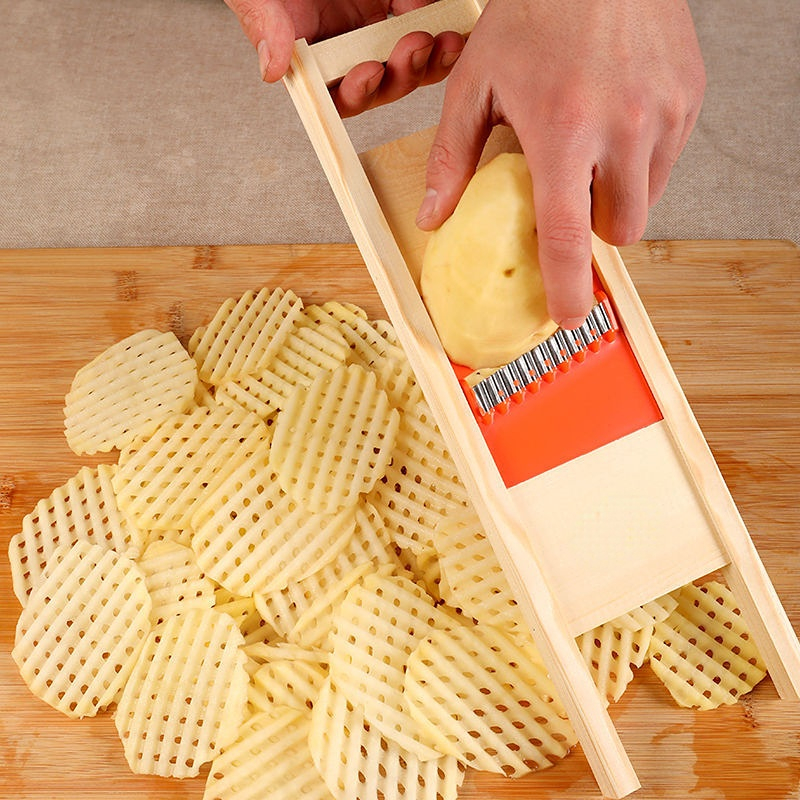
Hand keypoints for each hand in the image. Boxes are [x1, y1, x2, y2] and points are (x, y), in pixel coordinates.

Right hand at [225, 0, 464, 115]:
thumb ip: (264, 25)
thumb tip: (272, 71)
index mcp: (316, 55)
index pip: (341, 93)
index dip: (359, 92)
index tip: (370, 72)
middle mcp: (349, 45)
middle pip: (385, 82)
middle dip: (403, 73)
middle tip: (414, 47)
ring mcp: (376, 23)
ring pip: (412, 57)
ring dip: (429, 56)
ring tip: (441, 37)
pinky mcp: (400, 1)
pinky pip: (427, 17)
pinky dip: (440, 18)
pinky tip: (446, 14)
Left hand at [415, 0, 705, 327]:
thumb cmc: (536, 10)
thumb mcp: (476, 83)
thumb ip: (452, 158)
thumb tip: (433, 216)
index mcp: (564, 133)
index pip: (569, 238)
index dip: (567, 287)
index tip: (566, 317)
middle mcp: (623, 129)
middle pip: (617, 230)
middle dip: (591, 233)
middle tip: (567, 202)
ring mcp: (663, 114)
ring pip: (645, 201)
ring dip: (616, 199)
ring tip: (589, 156)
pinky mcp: (688, 98)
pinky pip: (667, 163)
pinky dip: (640, 164)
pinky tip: (615, 129)